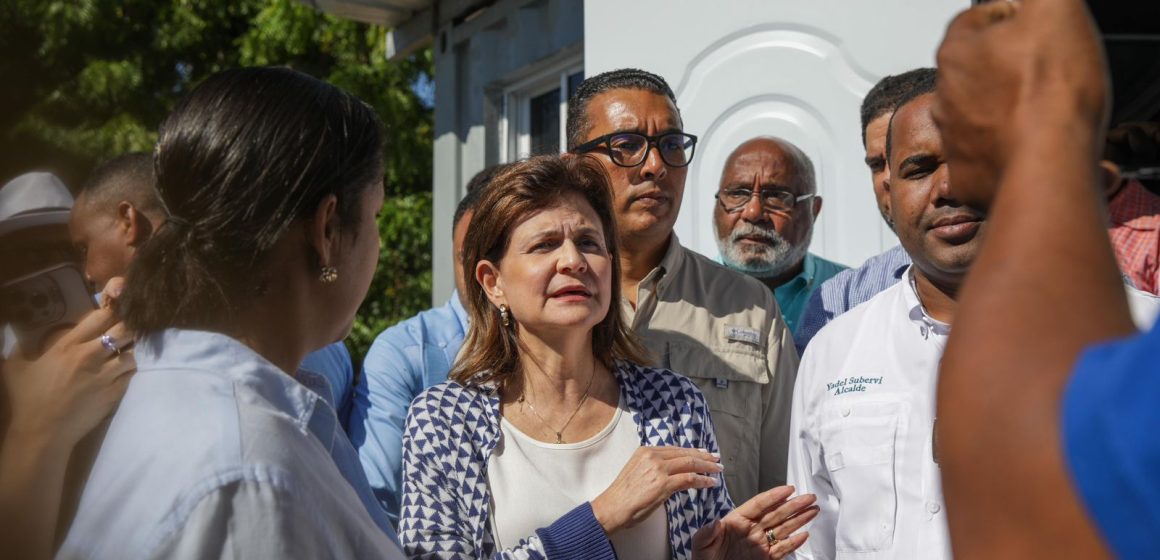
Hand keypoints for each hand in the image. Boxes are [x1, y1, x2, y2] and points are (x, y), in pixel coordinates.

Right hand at [3, 278, 135, 449]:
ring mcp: (105, 375)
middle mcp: (90, 356)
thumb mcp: (16, 367)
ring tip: (132, 348)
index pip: (100, 316)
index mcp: (67, 345)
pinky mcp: (115, 392)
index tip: (118, 306)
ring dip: (134, 348)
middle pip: (124, 330)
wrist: (42, 433)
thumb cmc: (27, 399)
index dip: (113, 308)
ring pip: (133, 351)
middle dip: (131, 325)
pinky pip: (133, 373)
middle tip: (132, 326)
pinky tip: (129, 367)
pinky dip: (133, 368)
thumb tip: (15, 334)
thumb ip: (19, 346)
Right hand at [591, 446, 722, 534]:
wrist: (612, 507)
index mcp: (645, 451)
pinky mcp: (663, 483)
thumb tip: (674, 471)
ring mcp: (658, 469)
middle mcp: (652, 456)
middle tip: (716, 459)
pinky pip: (689, 479)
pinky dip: (702, 480)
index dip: (692, 451)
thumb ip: (655, 468)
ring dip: (707, 467)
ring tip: (717, 470)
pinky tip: (710, 483)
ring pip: (690, 463)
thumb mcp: (639, 472)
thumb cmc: (623, 495)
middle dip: (704, 456)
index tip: (703, 453)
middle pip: (685, 453)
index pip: (675, 449)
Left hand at [691, 485, 817, 559]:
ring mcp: (760, 543)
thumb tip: (715, 523)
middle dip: (794, 505)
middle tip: (809, 497)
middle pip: (776, 514)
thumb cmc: (704, 559)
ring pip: (783, 528)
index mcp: (736, 521)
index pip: (758, 505)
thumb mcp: (700, 544)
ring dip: (799, 519)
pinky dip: (794, 543)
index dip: (774, 496)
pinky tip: (804, 535)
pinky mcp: (765, 558)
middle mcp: (751, 530)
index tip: (788, 489)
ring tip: (813, 510)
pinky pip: (782, 549)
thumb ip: (707, 532)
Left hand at [932, 0, 1109, 207]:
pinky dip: (1008, 147)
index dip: (1014, 16)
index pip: (978, 17)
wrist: (1048, 165)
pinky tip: (1033, 141)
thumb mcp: (1056, 7)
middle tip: (1046, 69)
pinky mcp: (968, 174)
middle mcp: (944, 96)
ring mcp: (953, 138)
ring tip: (1043, 107)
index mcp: (956, 51)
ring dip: (1007, 106)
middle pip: (978, 67)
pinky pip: (987, 154)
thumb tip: (1032, 1)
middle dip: (1009, 64)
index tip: (1037, 25)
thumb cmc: (1049, 91)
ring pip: (980, 111)